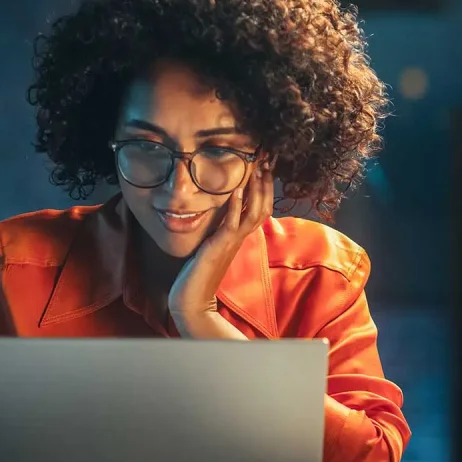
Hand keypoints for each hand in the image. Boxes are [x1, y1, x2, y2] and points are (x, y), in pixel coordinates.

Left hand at [168, 161, 273, 319]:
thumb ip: (219, 230)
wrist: (192, 300)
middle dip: (266, 183)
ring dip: (257, 190)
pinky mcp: (219, 247)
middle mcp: (240, 238)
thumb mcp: (212, 245)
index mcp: (239, 237)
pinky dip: (235, 206)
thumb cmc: (199, 274)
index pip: (261, 209)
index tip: (266, 166)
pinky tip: (237, 189)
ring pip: (254, 214)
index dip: (266, 188)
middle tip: (269, 161)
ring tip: (258, 169)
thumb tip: (222, 213)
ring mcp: (231, 242)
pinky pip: (232, 224)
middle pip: (263, 208)